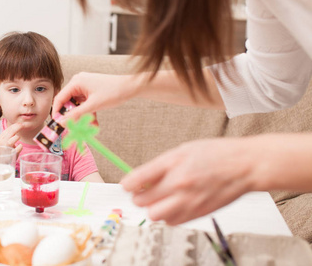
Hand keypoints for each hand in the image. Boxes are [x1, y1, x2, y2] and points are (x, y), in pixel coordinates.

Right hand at [0, 123, 23, 154]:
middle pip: (12, 130)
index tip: (20, 123)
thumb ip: (7, 136)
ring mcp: (7, 147)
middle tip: (23, 125)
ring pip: (16, 137)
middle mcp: (2, 142)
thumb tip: (15, 128)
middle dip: (18, 127)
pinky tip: (18, 148)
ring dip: (17, 138)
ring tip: (16, 140)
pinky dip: (20, 146)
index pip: (8, 129)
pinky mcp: (11, 153)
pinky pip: (20, 146)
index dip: (15, 125)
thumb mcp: (1, 143)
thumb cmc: (1, 153)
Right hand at [52, 73, 137, 123]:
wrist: (130, 87)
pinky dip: (88, 113)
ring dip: (82, 116)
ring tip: (90, 125)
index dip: (57, 112)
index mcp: (76, 82)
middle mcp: (78, 82)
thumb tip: (62, 122)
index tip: (58, 124)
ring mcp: (85, 86)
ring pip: (77, 105)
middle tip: (74, 128)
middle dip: (73, 116)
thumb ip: (76, 114)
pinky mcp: (91, 91)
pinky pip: (85, 104)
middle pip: (68, 102)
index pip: (60, 98)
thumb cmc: (114, 92)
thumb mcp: (93, 106)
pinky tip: (94, 121)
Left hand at [120, 138, 255, 224]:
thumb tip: (141, 178)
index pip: (137, 179)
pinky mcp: (198, 213)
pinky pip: (172, 222)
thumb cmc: (216, 154)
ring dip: (153, 208)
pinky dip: (168, 216)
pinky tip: (173, 205)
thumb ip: (160, 165)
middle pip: (142, 202)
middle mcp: (179, 184)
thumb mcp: (183, 150)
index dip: (128, 184)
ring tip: (159, 199)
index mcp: (173, 164)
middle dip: (138, 197)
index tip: (127, 185)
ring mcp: (189, 201)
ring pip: (155, 216)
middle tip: (142, 192)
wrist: (244, 166)